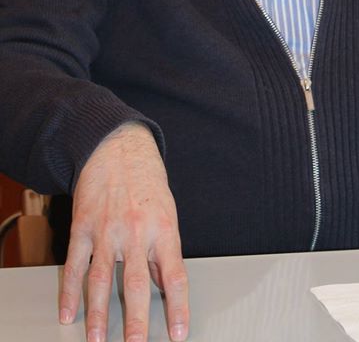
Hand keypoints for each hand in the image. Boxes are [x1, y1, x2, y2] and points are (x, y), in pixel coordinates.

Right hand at [58, 122, 188, 341]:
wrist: (118, 147)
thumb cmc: (147, 180)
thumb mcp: (167, 212)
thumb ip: (163, 250)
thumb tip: (163, 284)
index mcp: (164, 229)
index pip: (175, 276)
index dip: (178, 307)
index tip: (178, 333)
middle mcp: (136, 232)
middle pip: (135, 284)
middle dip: (135, 321)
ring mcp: (107, 230)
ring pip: (101, 279)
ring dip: (98, 314)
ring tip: (96, 340)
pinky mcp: (83, 226)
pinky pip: (76, 264)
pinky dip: (70, 291)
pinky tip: (68, 312)